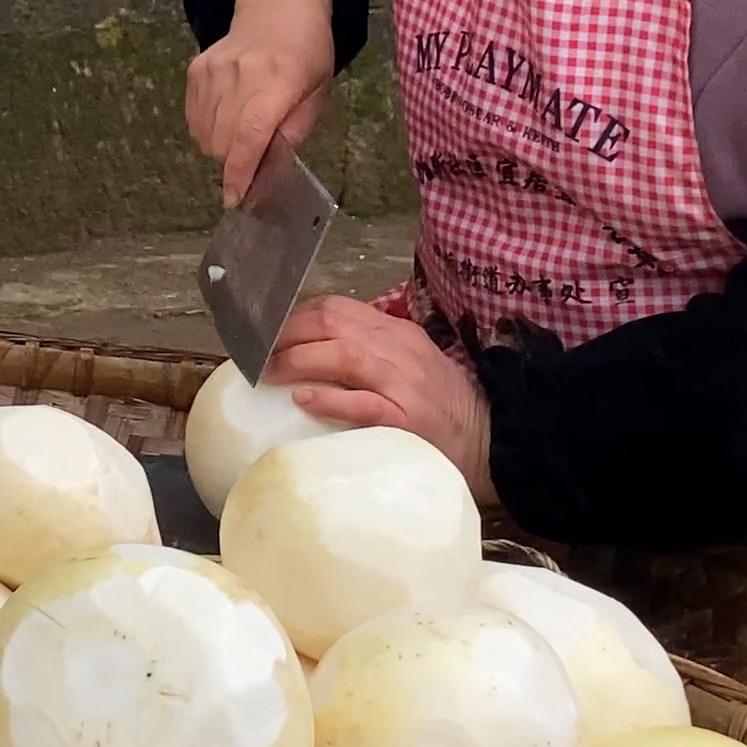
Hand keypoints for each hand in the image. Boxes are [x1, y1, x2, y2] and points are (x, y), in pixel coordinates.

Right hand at [187, 0, 335, 204]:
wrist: (278, 5)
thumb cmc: (307, 53)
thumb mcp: (317, 95)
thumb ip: (293, 133)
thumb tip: (266, 170)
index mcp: (279, 82)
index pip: (250, 135)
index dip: (240, 172)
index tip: (235, 198)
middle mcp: (241, 75)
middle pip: (223, 141)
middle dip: (234, 163)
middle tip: (252, 157)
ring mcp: (214, 70)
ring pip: (204, 134)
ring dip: (220, 147)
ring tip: (240, 133)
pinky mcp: (196, 69)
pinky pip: (193, 118)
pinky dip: (206, 130)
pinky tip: (225, 118)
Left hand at [264, 294, 495, 505]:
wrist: (489, 438)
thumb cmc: (441, 405)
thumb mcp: (407, 363)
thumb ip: (367, 351)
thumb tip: (309, 350)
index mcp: (396, 332)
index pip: (336, 308)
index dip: (294, 318)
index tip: (266, 334)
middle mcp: (398, 349)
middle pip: (332, 323)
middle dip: (287, 335)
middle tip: (258, 355)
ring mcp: (403, 382)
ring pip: (342, 354)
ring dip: (297, 361)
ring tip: (268, 373)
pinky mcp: (407, 417)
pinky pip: (362, 402)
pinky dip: (329, 398)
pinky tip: (303, 399)